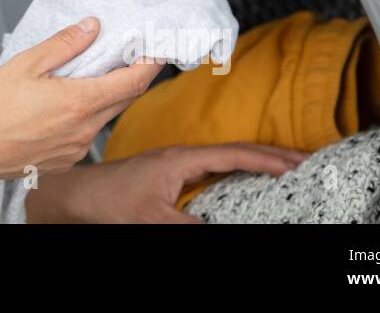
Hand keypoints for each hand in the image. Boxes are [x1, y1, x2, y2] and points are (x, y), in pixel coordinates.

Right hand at [0, 17, 164, 186]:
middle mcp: (84, 129)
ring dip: (104, 95)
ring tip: (85, 76)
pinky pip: (86, 133)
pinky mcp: (65, 160)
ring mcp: (76, 148)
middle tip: (126, 54)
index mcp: (79, 102)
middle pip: (123, 99)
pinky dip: (85, 115)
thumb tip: (91, 27)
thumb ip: (63, 44)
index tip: (156, 49)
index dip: (150, 64)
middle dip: (130, 76)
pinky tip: (62, 105)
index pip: (133, 82)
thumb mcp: (25, 64)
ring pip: (104, 116)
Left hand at [43, 143, 310, 222]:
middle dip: (272, 155)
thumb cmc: (107, 200)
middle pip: (236, 150)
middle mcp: (180, 155)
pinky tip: (243, 178)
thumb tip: (223, 229)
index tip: (300, 163)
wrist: (74, 195)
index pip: (236, 154)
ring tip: (284, 167)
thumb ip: (190, 228)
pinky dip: (235, 168)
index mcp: (181, 158)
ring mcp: (173, 162)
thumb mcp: (154, 220)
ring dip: (255, 160)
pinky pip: (211, 166)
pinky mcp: (166, 171)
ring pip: (224, 157)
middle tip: (305, 161)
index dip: (270, 159)